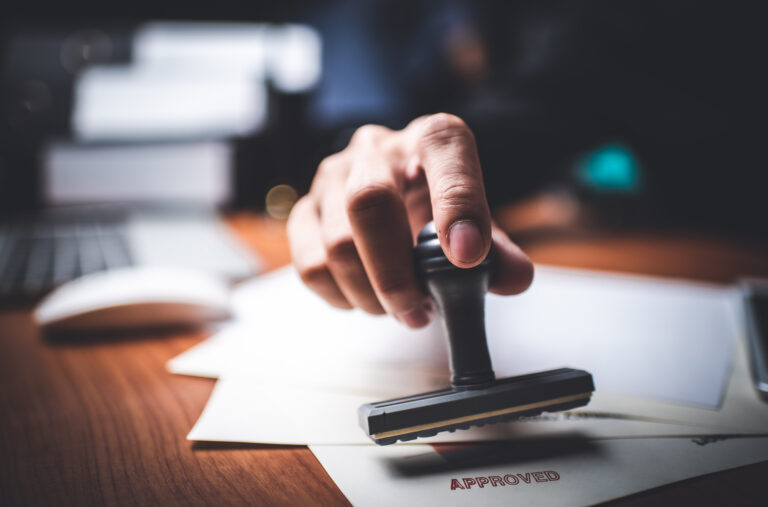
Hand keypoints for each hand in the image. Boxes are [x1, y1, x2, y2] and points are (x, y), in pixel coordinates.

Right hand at [287, 113, 533, 327]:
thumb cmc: (438, 210)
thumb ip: (498, 251)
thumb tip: (513, 278)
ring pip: (336, 242)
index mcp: (431, 139)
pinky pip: (310, 265)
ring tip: (399, 309)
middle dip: (395, 273)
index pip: (444, 150)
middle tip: (418, 311)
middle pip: (368, 201)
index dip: (457, 204)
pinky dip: (341, 296)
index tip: (468, 257)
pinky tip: (366, 297)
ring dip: (370, 295)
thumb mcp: (477, 224)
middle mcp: (376, 149)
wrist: (396, 196)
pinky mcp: (304, 211)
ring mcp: (331, 178)